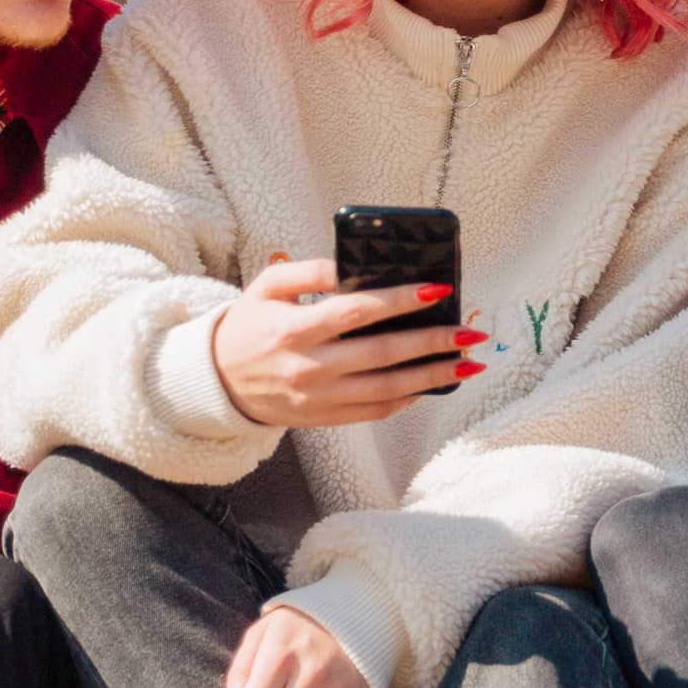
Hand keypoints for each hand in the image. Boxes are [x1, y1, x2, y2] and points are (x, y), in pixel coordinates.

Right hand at [208, 254, 478, 428]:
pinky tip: (432, 384)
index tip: (437, 289)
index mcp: (294, 329)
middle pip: (383, 354)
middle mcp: (310, 367)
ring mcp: (319, 398)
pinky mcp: (325, 419)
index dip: (401, 300)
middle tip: (470, 331)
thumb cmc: (248, 327)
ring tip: (468, 363)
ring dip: (432, 376)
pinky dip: (408, 399)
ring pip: (387, 389)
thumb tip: (350, 268)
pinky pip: (376, 411)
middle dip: (432, 342)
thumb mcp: (266, 288)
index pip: (358, 312)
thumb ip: (306, 272)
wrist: (218, 382)